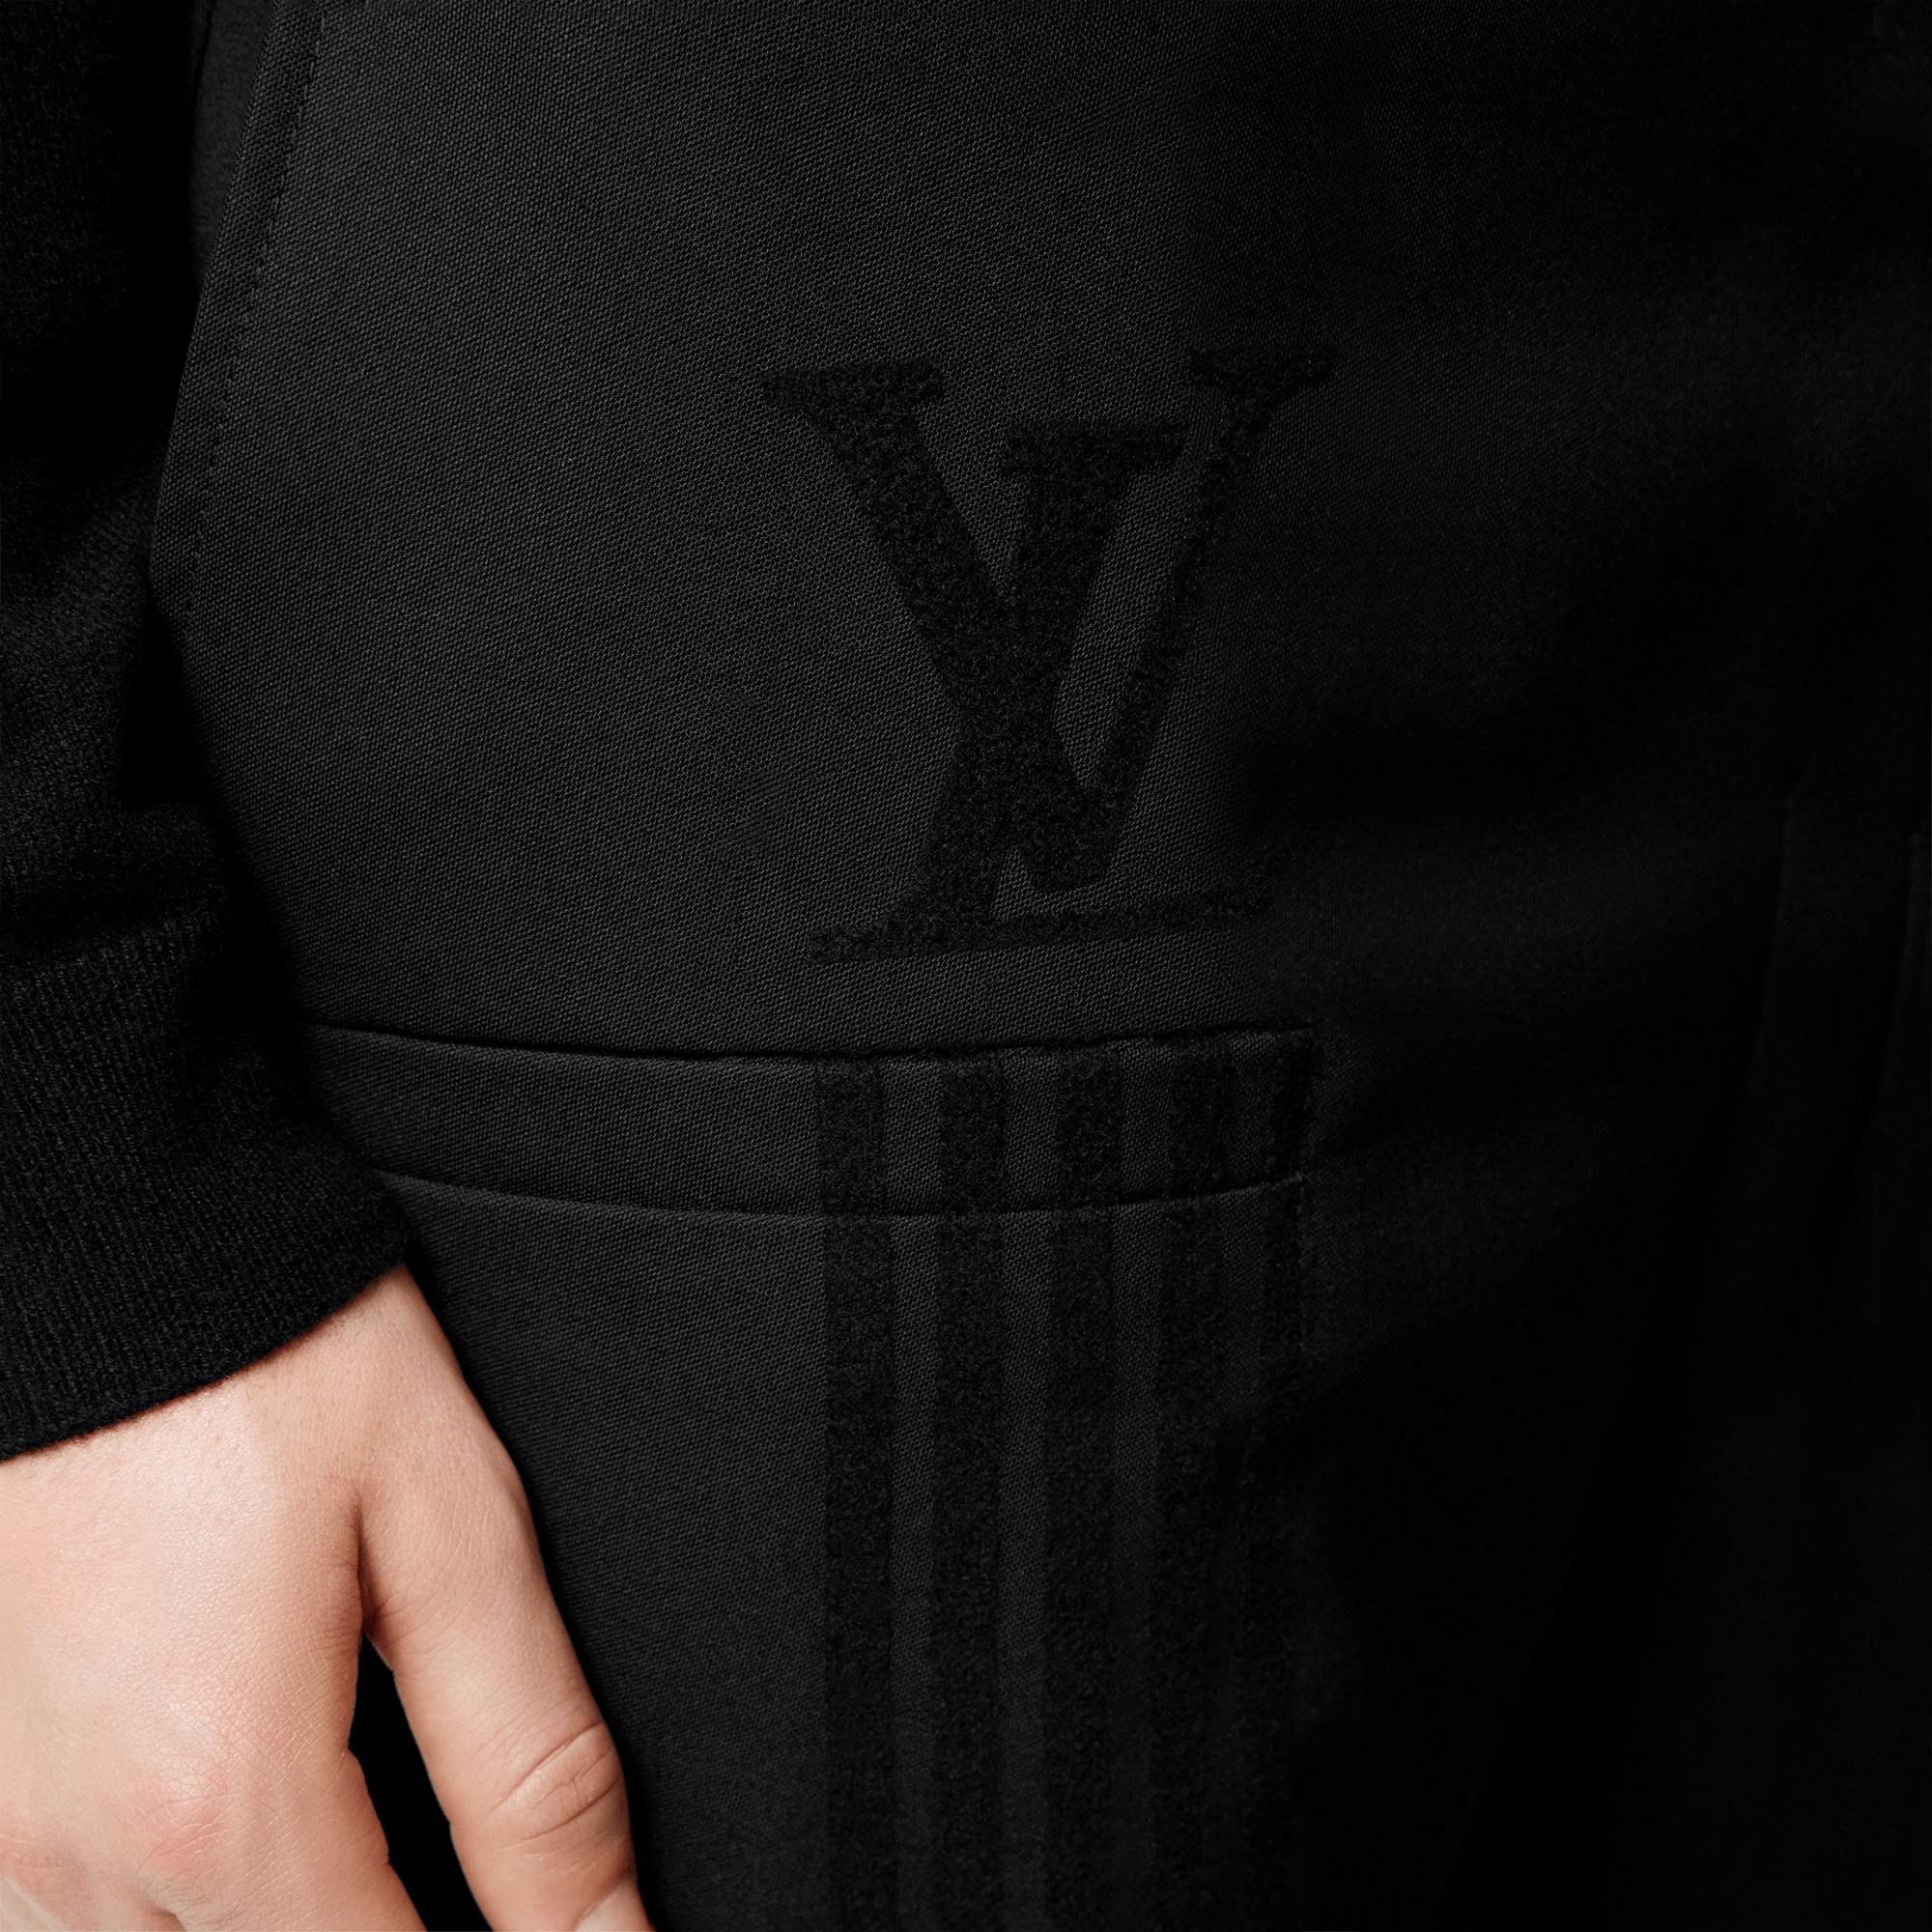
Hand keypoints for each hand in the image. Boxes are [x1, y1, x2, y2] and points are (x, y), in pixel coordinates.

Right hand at [0, 1266, 650, 1930]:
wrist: (105, 1243)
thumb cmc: (272, 1359)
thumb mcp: (450, 1532)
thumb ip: (532, 1764)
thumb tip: (607, 1930)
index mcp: (224, 1800)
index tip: (560, 1928)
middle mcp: (73, 1853)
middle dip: (381, 1931)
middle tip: (462, 1860)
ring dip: (281, 1918)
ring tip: (362, 1826)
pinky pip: (61, 1912)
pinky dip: (171, 1896)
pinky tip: (252, 1807)